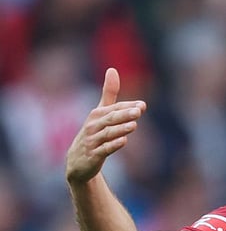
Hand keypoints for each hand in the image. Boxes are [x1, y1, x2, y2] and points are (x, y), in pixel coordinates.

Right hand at [65, 68, 145, 183]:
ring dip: (120, 129)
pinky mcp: (93, 155)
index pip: (113, 108)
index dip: (127, 106)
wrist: (78, 161)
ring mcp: (92, 141)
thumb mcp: (100, 113)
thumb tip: (112, 69)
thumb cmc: (93, 133)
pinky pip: (104, 149)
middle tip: (139, 111)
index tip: (142, 105)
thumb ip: (108, 94)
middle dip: (124, 114)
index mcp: (96, 115)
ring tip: (134, 125)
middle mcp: (93, 126)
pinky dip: (113, 145)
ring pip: (107, 133)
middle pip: (110, 119)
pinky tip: (124, 141)